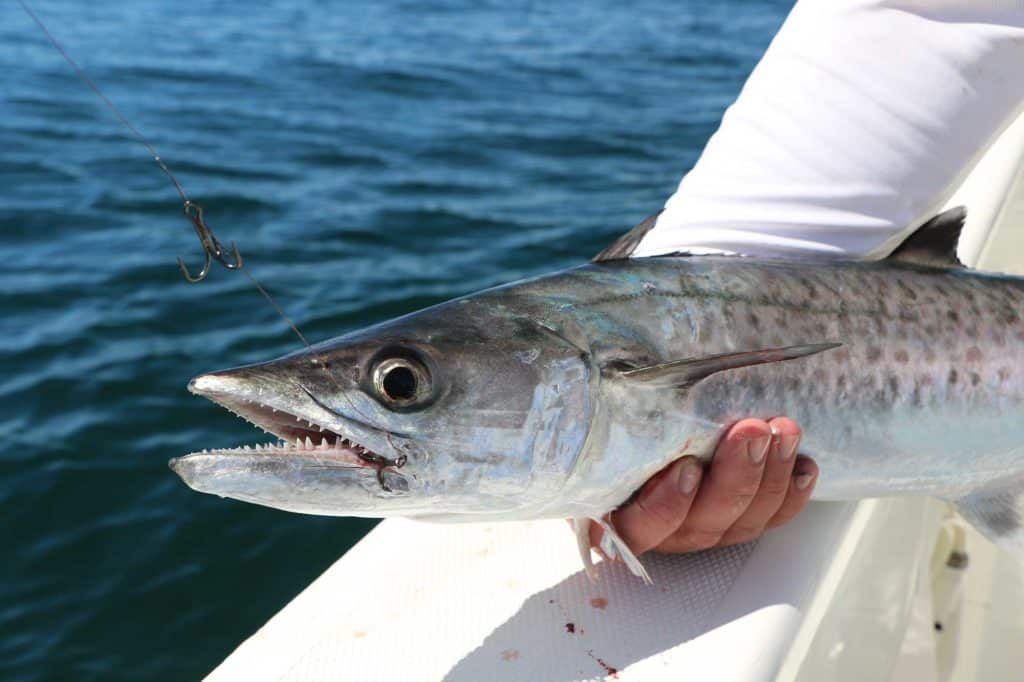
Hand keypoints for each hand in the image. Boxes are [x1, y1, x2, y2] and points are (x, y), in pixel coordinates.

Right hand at [591, 417, 816, 553]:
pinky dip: (790, 495)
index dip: (666, 506)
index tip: (688, 468)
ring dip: (768, 477)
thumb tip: (622, 384)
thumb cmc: (615, 418)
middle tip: (750, 431)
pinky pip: (768, 519)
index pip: (638, 527)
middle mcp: (659, 530)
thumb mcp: (605, 414)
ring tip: (783, 432)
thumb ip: (616, 413)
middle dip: (734, 477)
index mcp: (616, 511)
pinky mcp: (735, 520)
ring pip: (741, 521)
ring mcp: (701, 528)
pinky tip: (804, 467)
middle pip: (701, 523)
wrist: (636, 413)